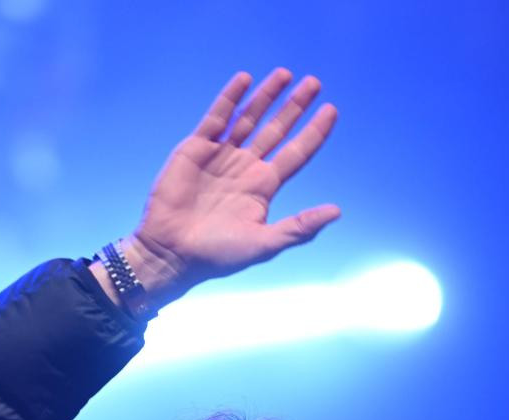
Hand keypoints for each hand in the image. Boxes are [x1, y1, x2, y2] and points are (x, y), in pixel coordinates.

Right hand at [114, 68, 340, 306]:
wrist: (172, 252)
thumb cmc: (218, 255)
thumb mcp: (264, 243)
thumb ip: (299, 227)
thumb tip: (337, 211)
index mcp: (264, 186)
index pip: (296, 153)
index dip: (314, 132)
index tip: (331, 110)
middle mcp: (246, 166)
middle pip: (276, 129)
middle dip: (295, 106)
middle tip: (314, 83)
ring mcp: (221, 155)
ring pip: (249, 118)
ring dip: (266, 96)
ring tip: (285, 74)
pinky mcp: (196, 148)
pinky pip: (216, 117)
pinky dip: (230, 98)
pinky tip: (245, 79)